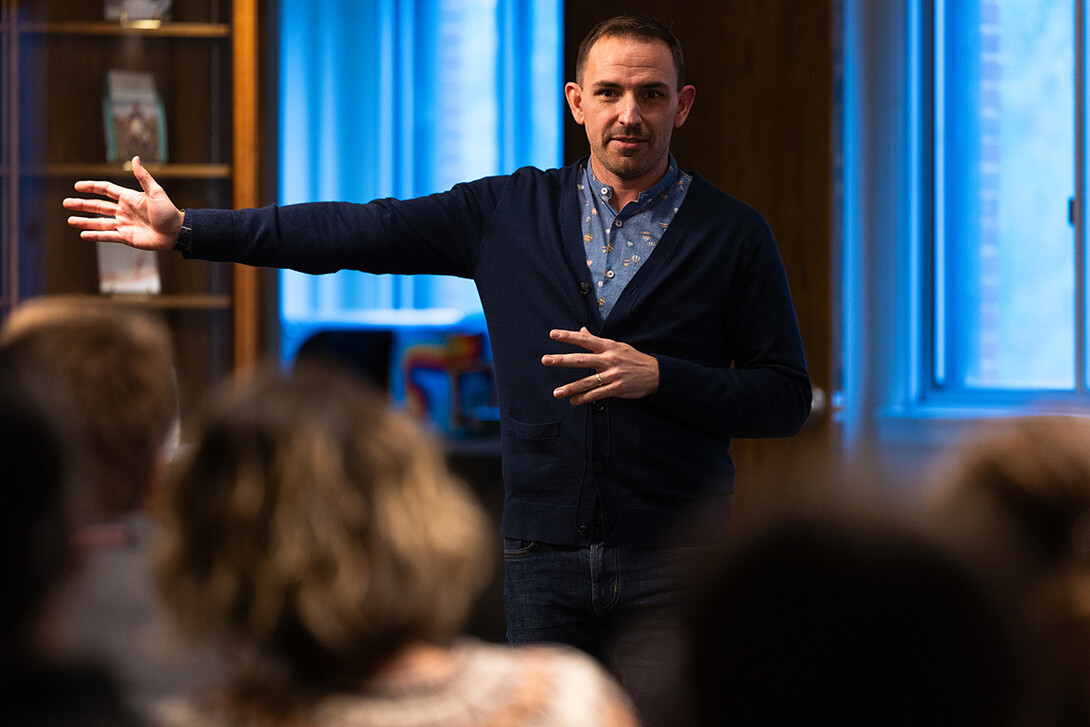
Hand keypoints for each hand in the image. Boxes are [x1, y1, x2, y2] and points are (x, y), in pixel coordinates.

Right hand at [63, 156, 182, 250]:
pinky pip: (108, 236)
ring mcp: (124, 224)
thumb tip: (135, 158)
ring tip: (70, 220)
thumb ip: (143, 177)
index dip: (91, 187)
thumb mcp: (156, 192)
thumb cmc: (168, 211)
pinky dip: (96, 235)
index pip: (105, 190)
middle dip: (82, 204)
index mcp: (129, 198)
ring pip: (99, 222)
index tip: (77, 186)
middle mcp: (124, 210)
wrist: (177, 232)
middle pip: (98, 206)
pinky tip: (83, 234)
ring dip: (85, 221)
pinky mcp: (126, 238)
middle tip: (65, 203)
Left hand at [542, 327, 659, 404]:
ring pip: (587, 381)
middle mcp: (609, 359)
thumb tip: (582, 330)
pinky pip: (597, 394)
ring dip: (570, 387)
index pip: (585, 339)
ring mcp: (613, 375)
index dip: (569, 336)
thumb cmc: (633, 358)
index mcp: (608, 346)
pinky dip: (584, 399)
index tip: (553, 334)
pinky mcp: (617, 388)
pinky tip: (573, 401)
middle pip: (582, 359)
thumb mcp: (617, 346)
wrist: (655, 374)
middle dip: (562, 360)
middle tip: (546, 360)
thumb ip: (597, 341)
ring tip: (557, 392)